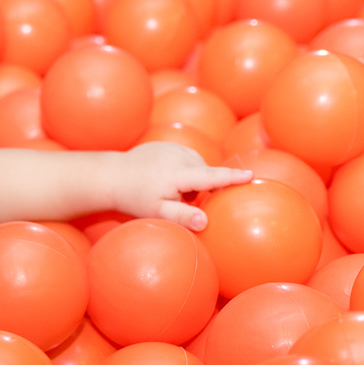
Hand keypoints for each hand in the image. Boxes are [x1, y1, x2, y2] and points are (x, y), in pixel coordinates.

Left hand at [111, 142, 252, 229]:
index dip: (232, 177)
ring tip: (171, 190)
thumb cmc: (134, 197)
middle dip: (202, 188)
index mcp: (178, 174)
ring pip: (197, 166)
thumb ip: (181, 216)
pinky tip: (166, 179)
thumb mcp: (156, 211)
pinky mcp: (168, 144)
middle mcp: (179, 156)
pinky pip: (187, 159)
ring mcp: (173, 147)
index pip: (211, 176)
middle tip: (181, 200)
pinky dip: (185, 170)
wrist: (112, 175)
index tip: (251, 175)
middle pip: (206, 173)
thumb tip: (205, 221)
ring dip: (193, 179)